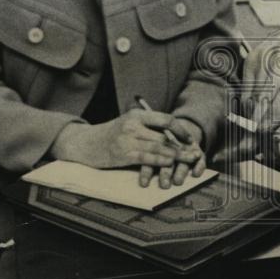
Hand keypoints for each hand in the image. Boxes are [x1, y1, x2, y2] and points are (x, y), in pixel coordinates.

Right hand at [50, 111, 202, 185]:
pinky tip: (169, 163)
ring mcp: (127, 139)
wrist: (84, 144)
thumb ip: (146, 127)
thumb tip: (172, 136)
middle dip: (182, 145)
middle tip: (195, 152)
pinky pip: (146, 157)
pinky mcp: (122, 154)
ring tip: (188, 159)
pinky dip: (160, 160)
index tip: (189, 138)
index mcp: (136, 115)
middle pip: (164, 135)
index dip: (180, 129)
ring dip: (176, 155)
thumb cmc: (110, 135)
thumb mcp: (128, 124)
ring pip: (158, 147)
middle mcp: (133, 125)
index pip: (165, 119)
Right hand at [239, 21, 279, 142]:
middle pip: (264, 96)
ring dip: (252, 118)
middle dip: (257, 123)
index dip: (273, 114)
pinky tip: (261, 114)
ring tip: (259, 136)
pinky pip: (246, 89)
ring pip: (252, 95)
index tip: (262, 133)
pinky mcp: (252, 58)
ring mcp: (264, 55)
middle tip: (252, 148)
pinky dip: (250, 106)